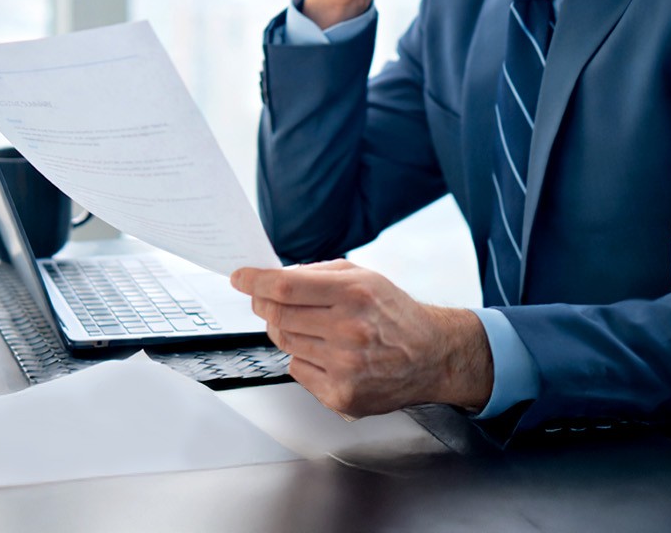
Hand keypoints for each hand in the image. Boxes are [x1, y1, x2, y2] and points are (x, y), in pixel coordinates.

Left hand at [230, 260, 491, 416]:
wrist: (430, 356)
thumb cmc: (394, 314)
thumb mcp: (363, 276)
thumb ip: (316, 274)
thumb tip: (271, 277)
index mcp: (354, 294)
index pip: (285, 287)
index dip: (255, 281)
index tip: (240, 278)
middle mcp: (349, 331)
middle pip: (278, 316)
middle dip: (265, 305)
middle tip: (267, 300)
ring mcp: (345, 367)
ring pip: (285, 344)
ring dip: (286, 331)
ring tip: (312, 327)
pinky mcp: (342, 395)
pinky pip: (298, 370)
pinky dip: (303, 358)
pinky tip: (327, 353)